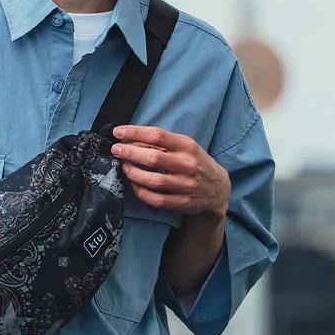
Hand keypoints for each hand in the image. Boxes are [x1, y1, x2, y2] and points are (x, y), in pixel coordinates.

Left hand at [110, 124, 229, 219]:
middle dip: (130, 153)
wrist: (218, 189)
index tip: (118, 132)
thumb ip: (163, 143)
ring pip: (154, 181)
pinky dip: (141, 192)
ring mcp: (186, 185)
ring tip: (124, 168)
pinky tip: (134, 185)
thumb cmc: (196, 163)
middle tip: (116, 150)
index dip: (134, 132)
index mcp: (188, 146)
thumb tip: (133, 139)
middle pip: (154, 158)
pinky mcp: (182, 202)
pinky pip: (157, 199)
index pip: (158, 135)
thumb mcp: (186, 147)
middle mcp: (188, 165)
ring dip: (134, 174)